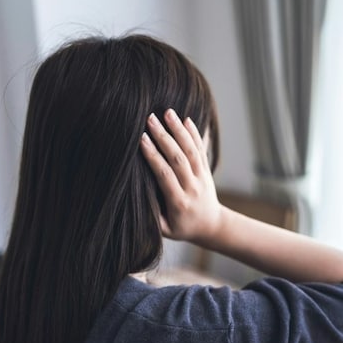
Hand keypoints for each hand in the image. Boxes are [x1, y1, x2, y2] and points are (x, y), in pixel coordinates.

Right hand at [140, 109, 223, 241]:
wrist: (211, 226)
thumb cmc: (181, 227)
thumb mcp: (164, 230)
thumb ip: (151, 217)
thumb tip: (131, 198)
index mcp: (179, 202)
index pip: (165, 174)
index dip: (153, 156)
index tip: (141, 139)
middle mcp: (192, 187)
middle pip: (178, 159)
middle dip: (164, 137)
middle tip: (150, 119)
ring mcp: (202, 177)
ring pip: (191, 151)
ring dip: (179, 130)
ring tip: (168, 112)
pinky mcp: (207, 170)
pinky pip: (201, 150)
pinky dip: (194, 134)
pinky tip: (186, 119)